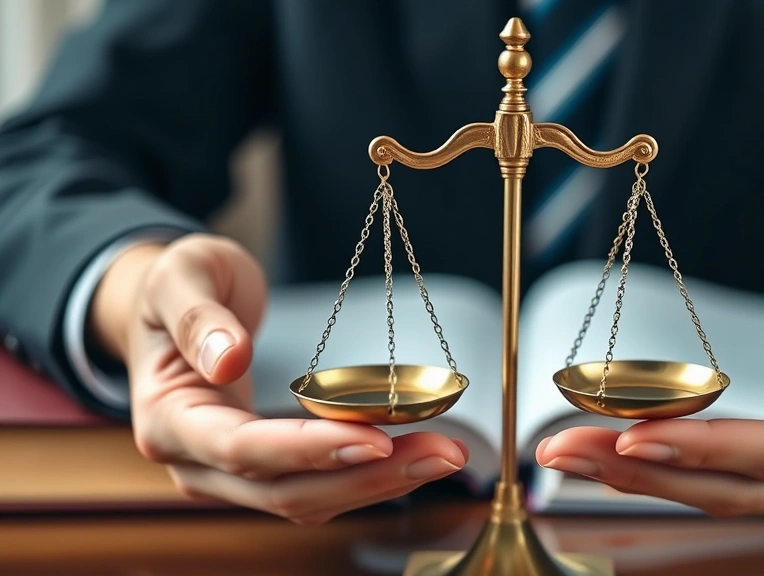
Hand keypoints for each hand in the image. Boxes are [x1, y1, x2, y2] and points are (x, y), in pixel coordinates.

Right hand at [90, 233, 466, 523]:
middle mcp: (197, 463)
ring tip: (444, 454)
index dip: (309, 449)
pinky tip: (413, 455)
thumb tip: (228, 359)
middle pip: (286, 490)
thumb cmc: (174, 288)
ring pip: (310, 499)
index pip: (241, 449)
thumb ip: (196, 317)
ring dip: (380, 482)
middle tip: (442, 453)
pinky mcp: (266, 469)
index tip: (374, 439)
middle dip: (368, 476)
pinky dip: (368, 475)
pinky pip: (320, 484)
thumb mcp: (177, 278)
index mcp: (167, 422)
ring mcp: (231, 474)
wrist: (171, 309)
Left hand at [537, 267, 763, 517]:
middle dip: (641, 472)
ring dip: (638, 478)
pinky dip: (664, 472)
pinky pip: (721, 486)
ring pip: (717, 497)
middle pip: (731, 490)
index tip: (634, 435)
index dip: (705, 446)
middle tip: (565, 446)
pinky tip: (613, 456)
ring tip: (568, 452)